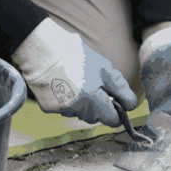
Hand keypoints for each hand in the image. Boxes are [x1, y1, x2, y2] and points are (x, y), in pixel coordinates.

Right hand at [12, 18, 137, 126]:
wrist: (40, 50)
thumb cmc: (74, 55)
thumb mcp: (103, 68)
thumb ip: (120, 89)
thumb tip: (131, 105)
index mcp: (93, 100)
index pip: (113, 120)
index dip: (117, 111)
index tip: (116, 100)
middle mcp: (77, 110)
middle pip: (97, 118)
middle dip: (100, 105)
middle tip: (95, 85)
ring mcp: (62, 111)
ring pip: (81, 114)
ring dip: (84, 103)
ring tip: (77, 83)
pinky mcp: (48, 109)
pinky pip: (65, 109)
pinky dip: (67, 101)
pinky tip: (64, 85)